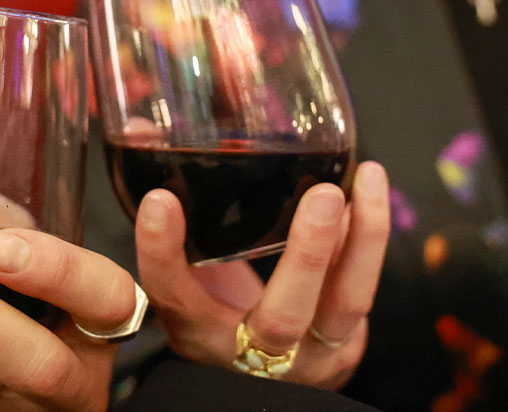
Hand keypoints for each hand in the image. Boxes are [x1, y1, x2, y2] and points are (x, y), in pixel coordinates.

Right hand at [135, 161, 389, 388]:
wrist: (257, 377)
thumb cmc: (217, 315)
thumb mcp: (186, 278)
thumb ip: (170, 216)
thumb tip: (138, 129)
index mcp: (197, 334)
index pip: (174, 297)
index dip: (161, 254)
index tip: (159, 202)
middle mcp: (251, 354)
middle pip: (282, 317)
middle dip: (306, 256)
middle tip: (322, 196)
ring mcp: (306, 358)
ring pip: (343, 306)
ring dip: (363, 240)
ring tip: (366, 178)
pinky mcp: (345, 347)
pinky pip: (361, 291)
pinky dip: (368, 241)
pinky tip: (368, 195)